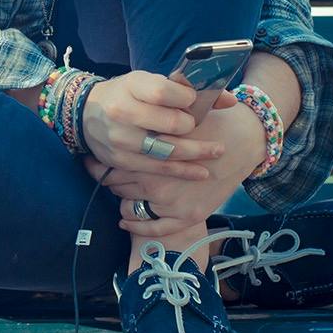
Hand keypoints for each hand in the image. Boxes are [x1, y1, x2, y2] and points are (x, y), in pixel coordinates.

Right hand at [79, 73, 233, 180]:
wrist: (86, 114)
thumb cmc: (126, 95)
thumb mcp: (147, 82)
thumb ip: (185, 88)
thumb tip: (229, 100)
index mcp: (129, 87)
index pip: (163, 92)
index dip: (186, 97)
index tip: (194, 100)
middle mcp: (121, 112)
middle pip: (170, 124)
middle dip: (191, 126)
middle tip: (198, 127)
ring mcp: (120, 139)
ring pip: (167, 150)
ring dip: (197, 153)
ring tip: (217, 151)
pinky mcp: (120, 161)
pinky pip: (158, 168)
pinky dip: (183, 171)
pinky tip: (201, 171)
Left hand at [84, 101, 270, 239]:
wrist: (242, 140)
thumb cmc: (206, 123)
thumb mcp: (170, 114)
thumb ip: (148, 113)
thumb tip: (118, 104)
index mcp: (146, 154)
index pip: (109, 164)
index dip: (97, 164)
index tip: (90, 161)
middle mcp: (154, 179)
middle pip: (116, 185)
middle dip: (109, 179)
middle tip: (105, 175)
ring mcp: (170, 200)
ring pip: (129, 205)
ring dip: (122, 198)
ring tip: (121, 190)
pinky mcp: (186, 216)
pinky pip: (152, 227)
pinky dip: (135, 224)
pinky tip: (125, 220)